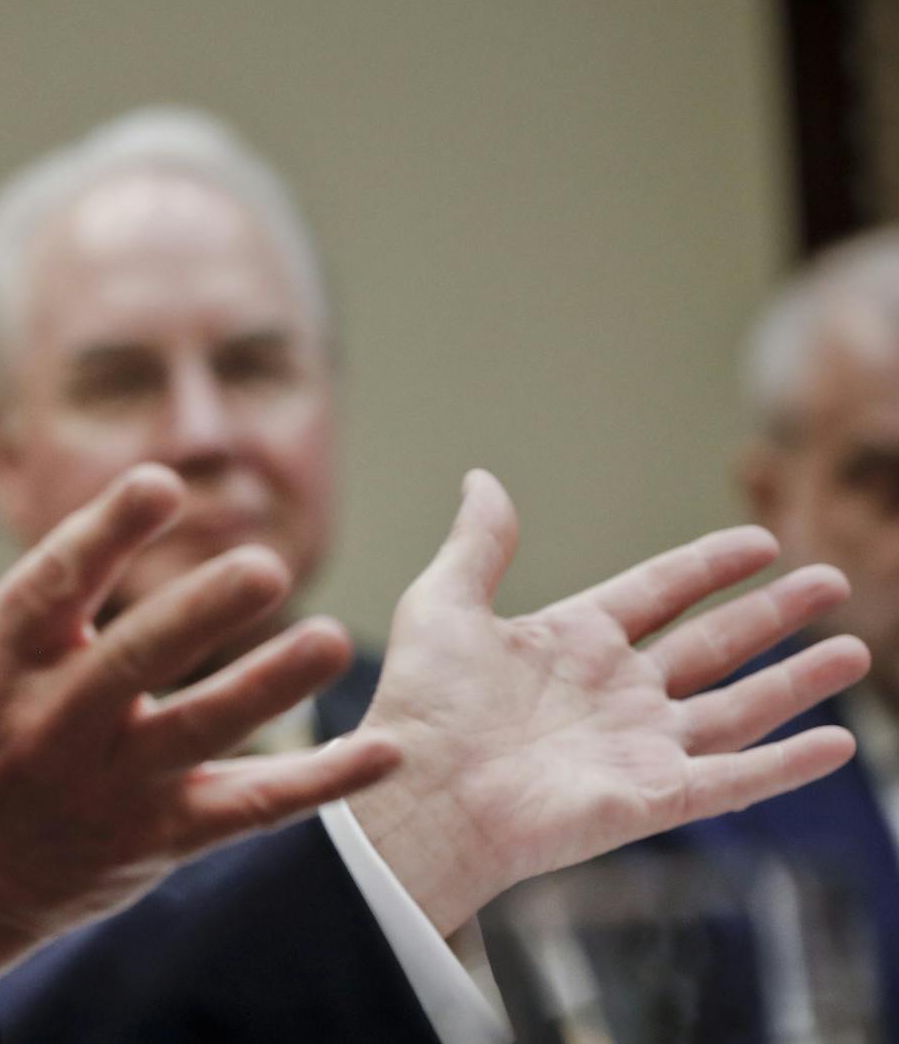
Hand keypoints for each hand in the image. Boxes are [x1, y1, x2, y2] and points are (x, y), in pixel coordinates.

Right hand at [0, 434, 401, 1008]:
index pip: (55, 586)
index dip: (106, 533)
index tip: (161, 483)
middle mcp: (53, 721)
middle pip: (134, 663)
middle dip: (200, 615)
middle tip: (264, 566)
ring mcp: (111, 785)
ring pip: (199, 736)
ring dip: (269, 690)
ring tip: (332, 641)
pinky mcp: (159, 837)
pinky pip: (247, 812)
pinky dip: (318, 786)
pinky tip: (383, 752)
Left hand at [349, 470, 867, 933]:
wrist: (421, 792)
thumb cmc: (422, 704)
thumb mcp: (445, 603)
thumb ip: (478, 544)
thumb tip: (482, 478)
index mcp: (571, 642)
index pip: (659, 592)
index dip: (709, 567)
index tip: (761, 542)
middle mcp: (615, 693)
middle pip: (713, 645)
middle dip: (774, 615)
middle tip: (831, 581)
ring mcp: (640, 747)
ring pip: (739, 708)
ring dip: (798, 681)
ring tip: (855, 652)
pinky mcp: (655, 798)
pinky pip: (736, 778)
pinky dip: (787, 764)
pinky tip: (837, 745)